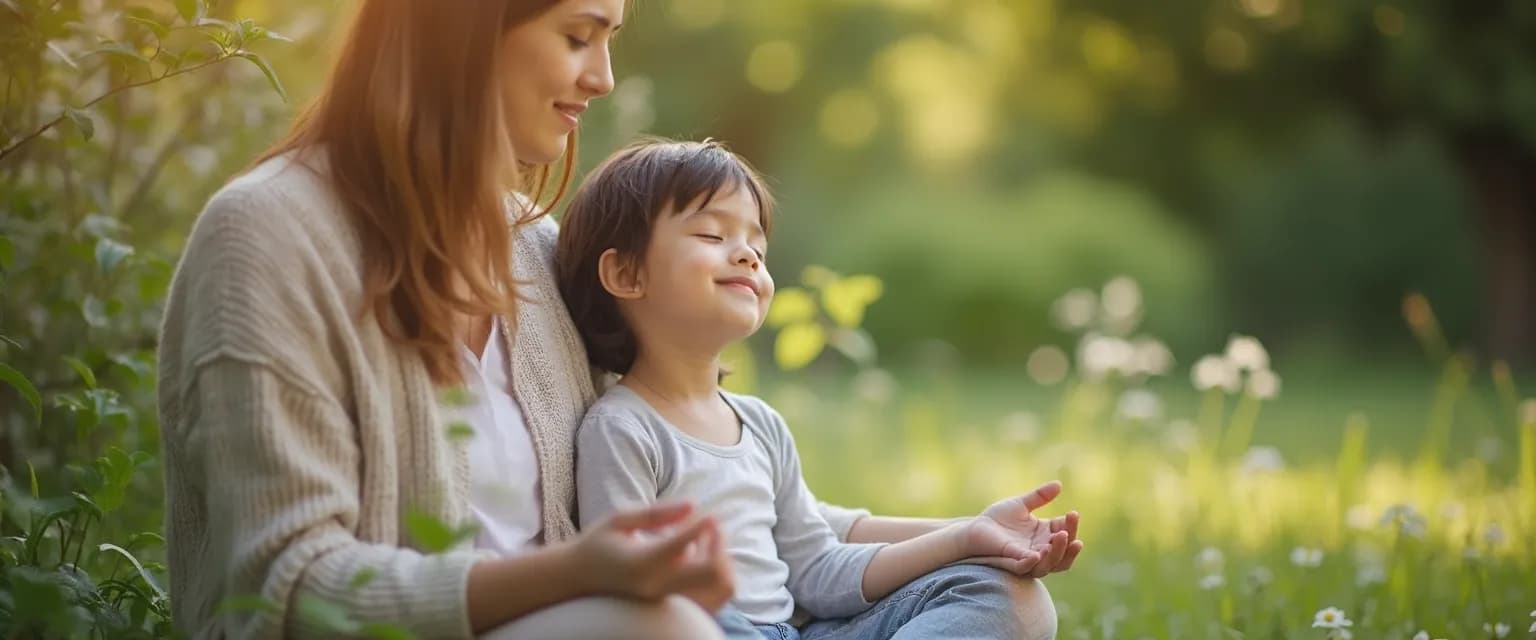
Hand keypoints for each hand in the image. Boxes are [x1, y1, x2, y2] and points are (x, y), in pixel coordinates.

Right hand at [572, 501, 735, 609]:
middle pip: (712, 572)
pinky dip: (714, 576)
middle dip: (719, 545)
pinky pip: (710, 596)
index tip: (710, 515)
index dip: (703, 527)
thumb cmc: (598, 544)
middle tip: (710, 526)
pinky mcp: (672, 606)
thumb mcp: (620, 520)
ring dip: (719, 561)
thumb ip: (657, 513)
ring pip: (717, 587)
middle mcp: (658, 586)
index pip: (684, 545)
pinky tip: (697, 557)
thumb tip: (693, 504)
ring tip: (704, 541)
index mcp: (642, 563)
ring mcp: (667, 601)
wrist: (579, 580)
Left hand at [964, 481, 1082, 578]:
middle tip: (1070, 528)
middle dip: (1070, 542)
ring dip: (1058, 552)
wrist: (975, 528)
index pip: (1065, 531)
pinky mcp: (1012, 561)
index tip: (1073, 513)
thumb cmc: (998, 518)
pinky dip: (1033, 562)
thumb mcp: (1021, 504)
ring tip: (1062, 536)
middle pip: (1063, 551)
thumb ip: (1039, 496)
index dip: (1071, 525)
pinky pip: (1026, 566)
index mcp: (1044, 534)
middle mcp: (1040, 549)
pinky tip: (1039, 553)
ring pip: (1050, 564)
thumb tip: (1059, 484)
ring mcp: (1027, 557)